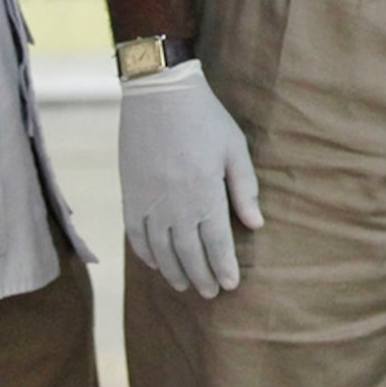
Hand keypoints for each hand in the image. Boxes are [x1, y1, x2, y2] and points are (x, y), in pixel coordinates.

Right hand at [118, 61, 261, 297]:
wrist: (158, 93)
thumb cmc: (204, 118)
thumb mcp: (234, 148)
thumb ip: (244, 189)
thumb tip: (255, 225)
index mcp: (204, 191)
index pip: (216, 242)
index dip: (223, 266)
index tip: (230, 285)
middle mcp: (174, 203)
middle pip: (188, 252)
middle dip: (201, 276)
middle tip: (210, 294)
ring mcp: (148, 200)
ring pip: (160, 249)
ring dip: (174, 271)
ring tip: (186, 285)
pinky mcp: (130, 193)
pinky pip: (135, 234)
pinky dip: (145, 253)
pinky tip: (156, 264)